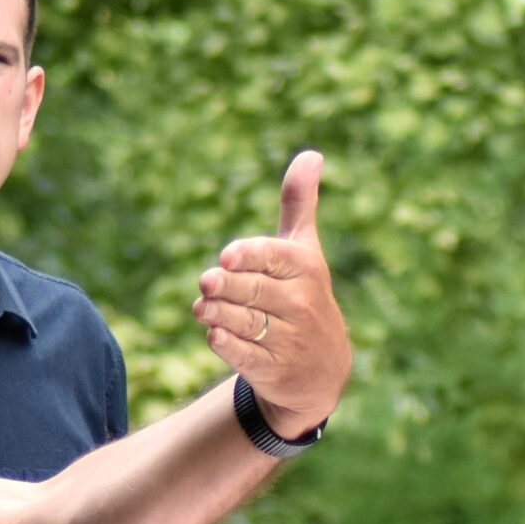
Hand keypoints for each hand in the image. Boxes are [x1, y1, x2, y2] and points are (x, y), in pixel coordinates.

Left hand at [193, 150, 351, 436]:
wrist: (322, 369)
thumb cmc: (305, 295)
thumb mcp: (306, 251)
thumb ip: (299, 204)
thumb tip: (312, 154)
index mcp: (306, 268)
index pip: (273, 257)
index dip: (247, 256)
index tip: (226, 257)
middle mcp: (301, 303)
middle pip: (253, 290)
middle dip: (225, 287)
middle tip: (207, 281)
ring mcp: (289, 339)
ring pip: (245, 321)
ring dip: (217, 314)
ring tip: (202, 307)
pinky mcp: (274, 369)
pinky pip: (244, 355)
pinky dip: (225, 344)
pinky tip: (214, 334)